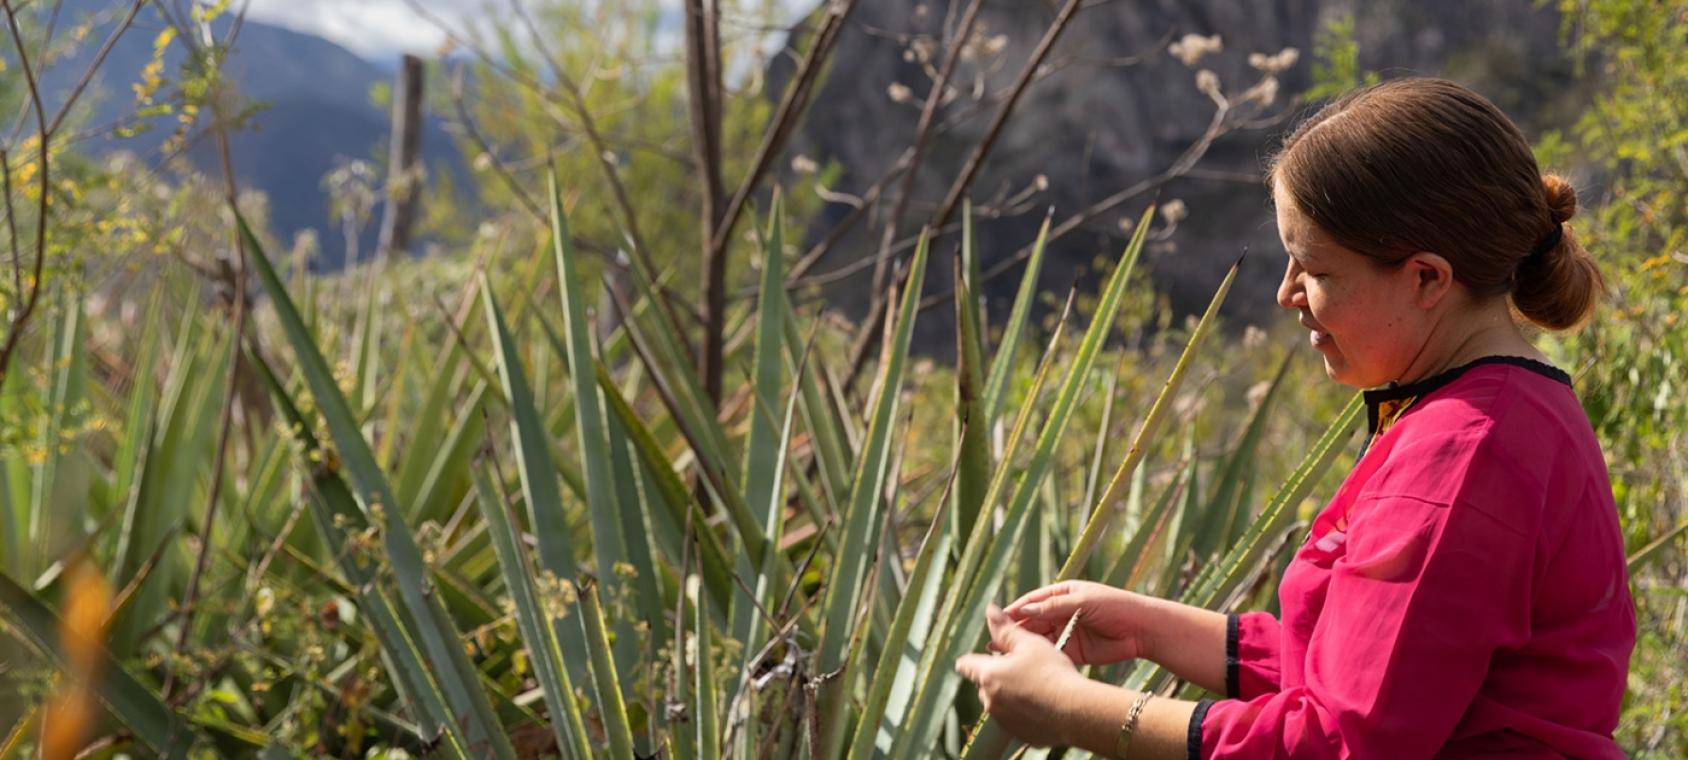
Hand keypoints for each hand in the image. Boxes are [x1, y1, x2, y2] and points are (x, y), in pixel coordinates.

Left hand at [954, 604, 1086, 747]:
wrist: (1076, 711)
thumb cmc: (1053, 673)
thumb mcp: (1029, 644)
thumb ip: (1005, 629)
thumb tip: (990, 610)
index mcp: (988, 675)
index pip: (966, 665)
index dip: (972, 659)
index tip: (980, 657)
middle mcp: (990, 700)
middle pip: (984, 683)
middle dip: (997, 675)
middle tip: (1022, 668)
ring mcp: (1003, 719)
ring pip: (999, 701)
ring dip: (1009, 694)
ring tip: (1036, 686)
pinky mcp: (1018, 733)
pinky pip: (1014, 718)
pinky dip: (1023, 711)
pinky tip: (1042, 704)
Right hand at [1003, 580, 1164, 665]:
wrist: (1143, 629)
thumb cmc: (1115, 606)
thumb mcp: (1083, 601)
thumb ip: (1053, 607)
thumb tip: (1024, 609)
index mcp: (1062, 594)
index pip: (1032, 601)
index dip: (1015, 610)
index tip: (997, 619)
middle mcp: (1062, 613)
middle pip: (1032, 621)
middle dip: (1014, 631)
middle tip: (994, 642)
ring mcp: (1068, 632)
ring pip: (1040, 639)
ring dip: (1023, 646)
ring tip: (1003, 655)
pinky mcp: (1075, 651)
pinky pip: (1053, 653)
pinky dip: (1039, 658)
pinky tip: (1026, 664)